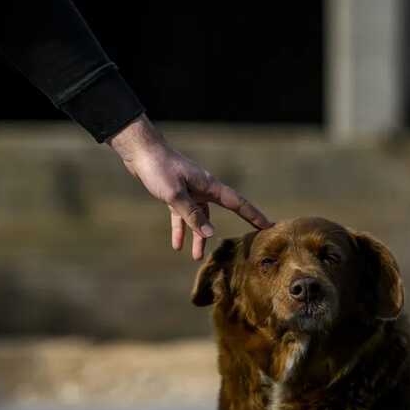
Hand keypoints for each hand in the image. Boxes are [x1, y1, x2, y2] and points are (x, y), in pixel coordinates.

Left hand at [108, 115, 270, 259]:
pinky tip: (177, 245)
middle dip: (228, 229)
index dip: (254, 214)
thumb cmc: (159, 169)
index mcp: (209, 186)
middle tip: (243, 246)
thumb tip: (210, 234)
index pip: (238, 203)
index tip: (268, 225)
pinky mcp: (176, 194)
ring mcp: (190, 191)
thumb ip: (191, 215)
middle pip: (221, 213)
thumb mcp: (175, 195)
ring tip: (196, 258)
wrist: (141, 151)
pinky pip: (182, 215)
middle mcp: (203, 189)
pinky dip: (181, 229)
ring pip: (198, 218)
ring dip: (198, 237)